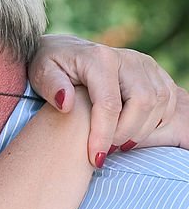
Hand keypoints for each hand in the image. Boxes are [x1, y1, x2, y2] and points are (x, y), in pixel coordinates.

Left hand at [28, 34, 178, 165]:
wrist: (66, 51)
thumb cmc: (50, 65)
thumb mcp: (41, 72)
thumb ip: (51, 86)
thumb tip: (66, 103)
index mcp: (99, 59)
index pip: (110, 104)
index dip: (104, 134)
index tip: (94, 157)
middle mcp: (128, 59)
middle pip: (143, 103)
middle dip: (125, 134)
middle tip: (105, 150)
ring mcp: (145, 64)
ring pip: (159, 104)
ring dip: (140, 131)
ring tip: (115, 144)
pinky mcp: (155, 72)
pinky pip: (167, 101)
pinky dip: (153, 122)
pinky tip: (131, 132)